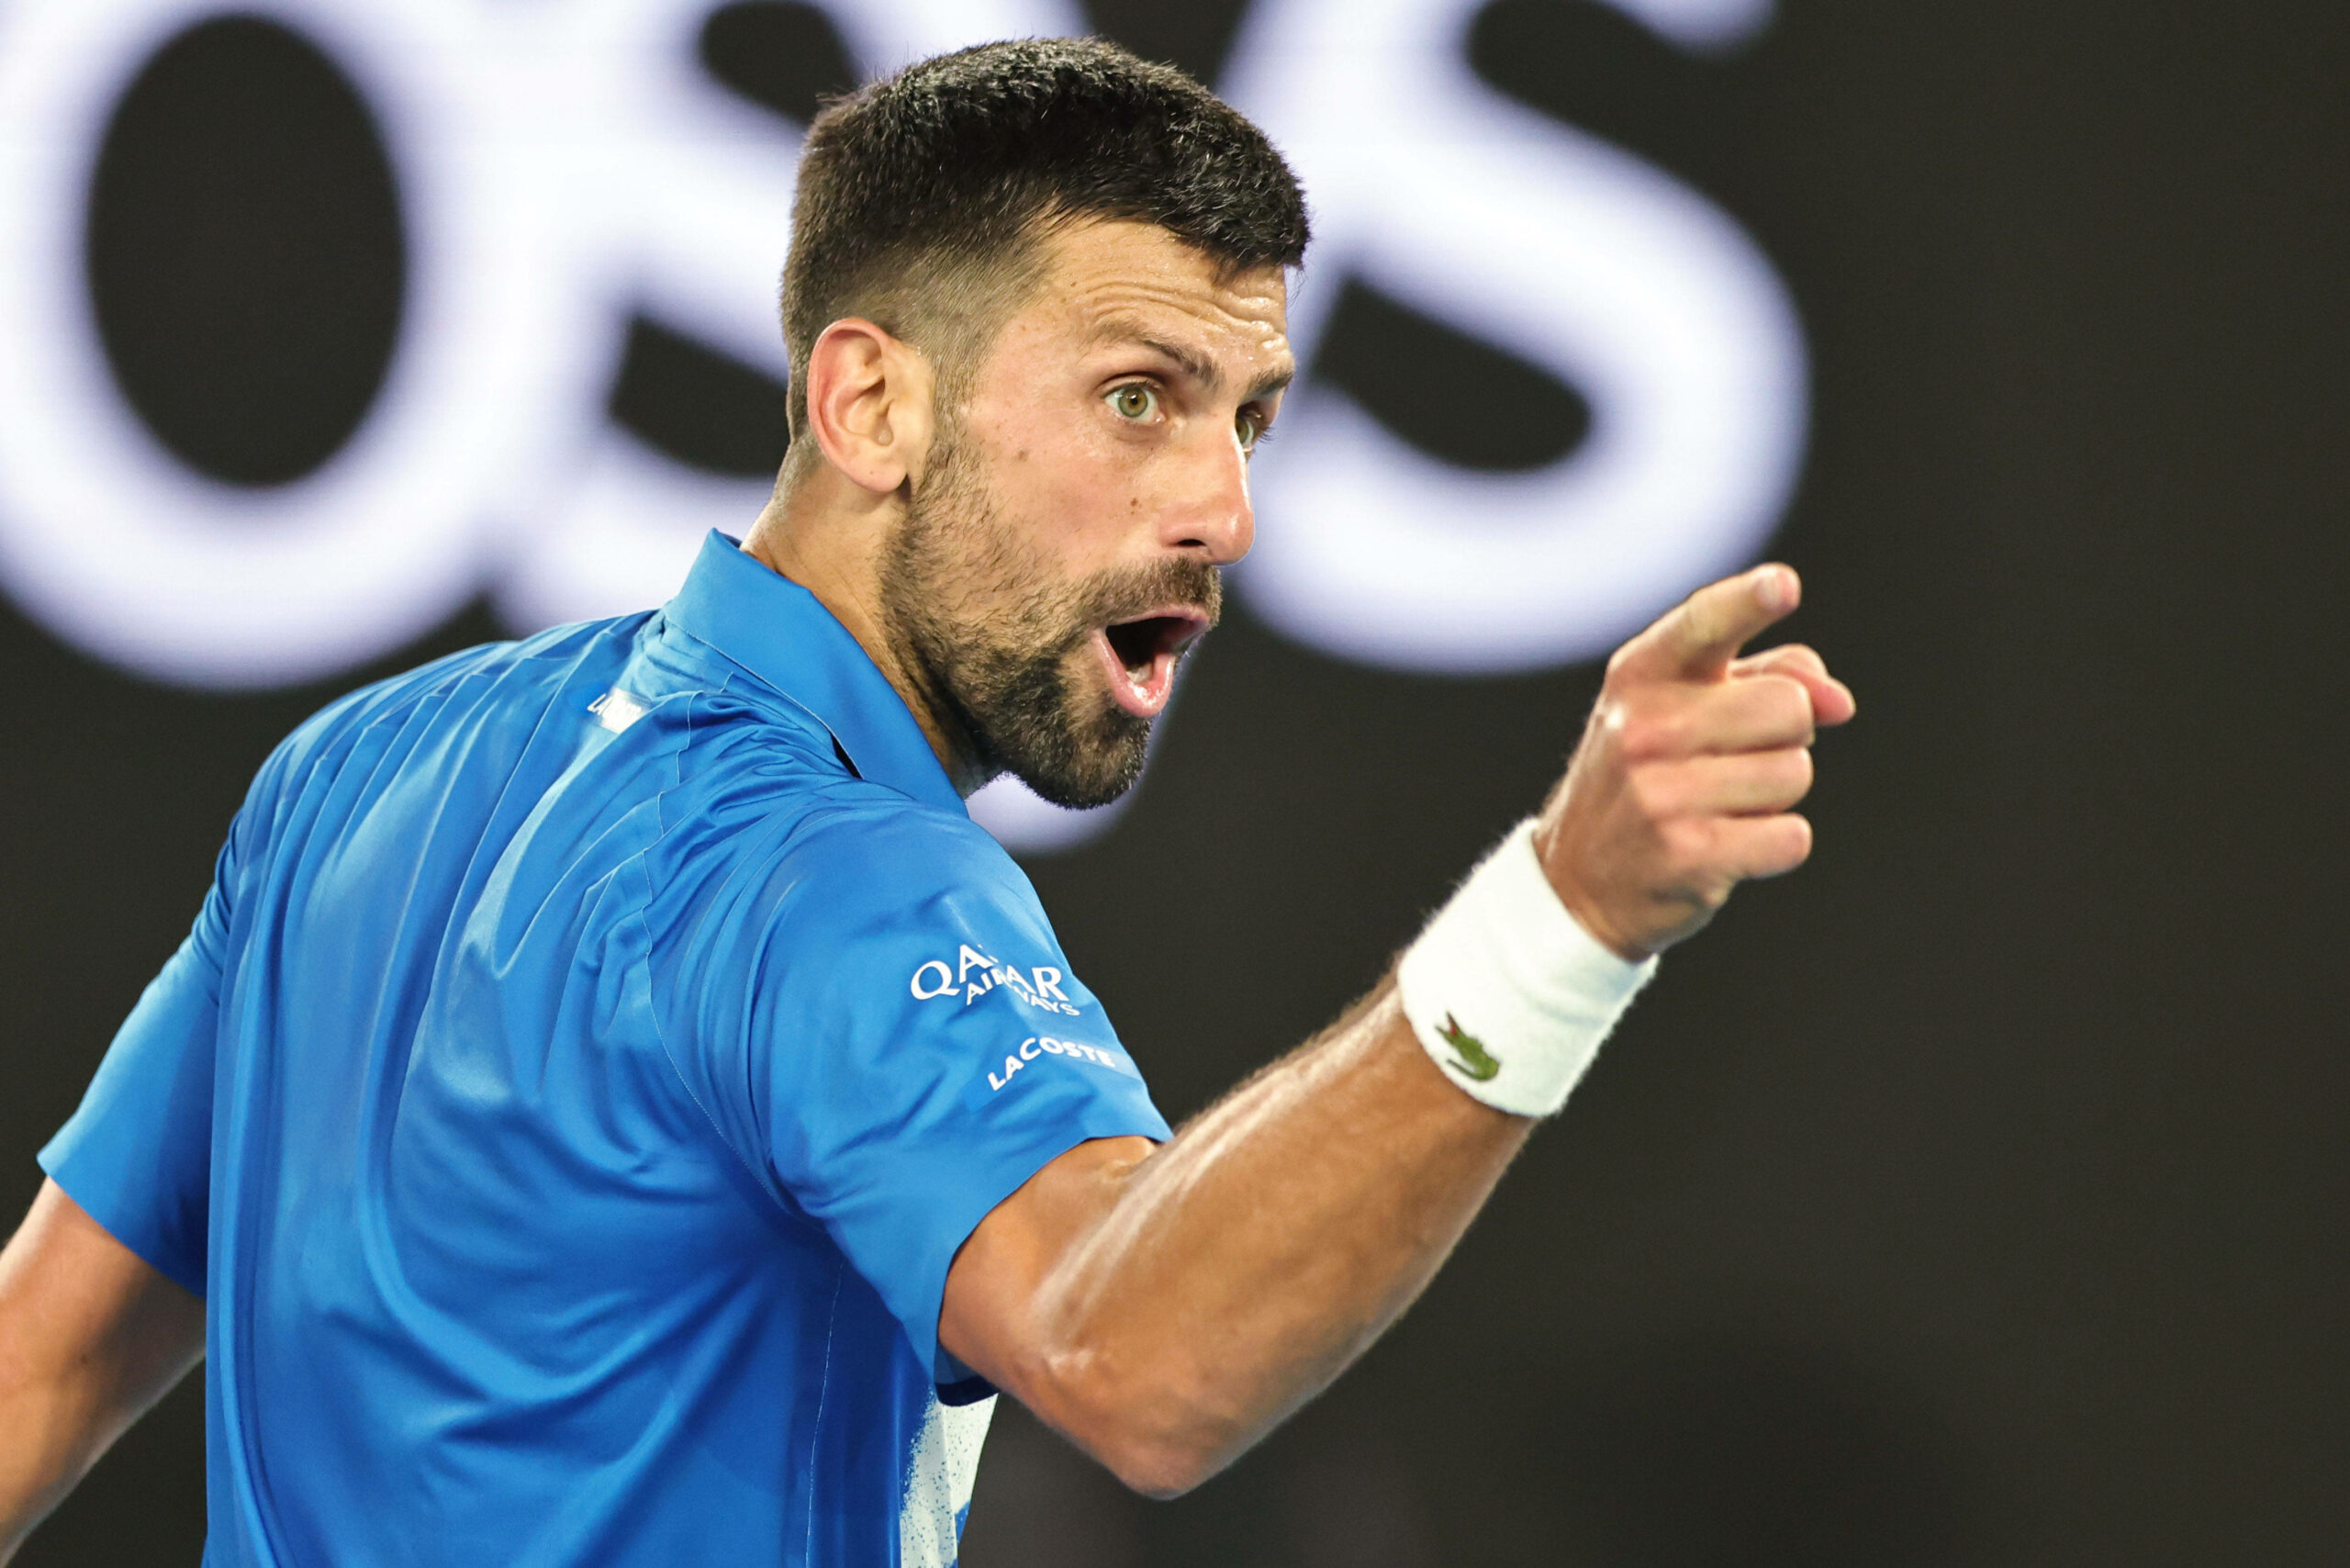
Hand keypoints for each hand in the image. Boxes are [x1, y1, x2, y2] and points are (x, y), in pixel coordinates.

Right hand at [1535, 564, 1855, 959]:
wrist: (1578, 877)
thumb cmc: (1654, 775)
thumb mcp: (1688, 707)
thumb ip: (1770, 676)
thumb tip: (1838, 702)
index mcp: (1642, 674)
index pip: (1705, 623)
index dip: (1749, 600)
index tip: (1784, 585)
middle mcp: (1643, 726)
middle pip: (1790, 707)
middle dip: (1786, 737)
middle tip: (1736, 760)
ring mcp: (1659, 792)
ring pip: (1795, 773)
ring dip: (1777, 796)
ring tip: (1722, 806)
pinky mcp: (1684, 854)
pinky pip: (1790, 837)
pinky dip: (1774, 846)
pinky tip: (1728, 847)